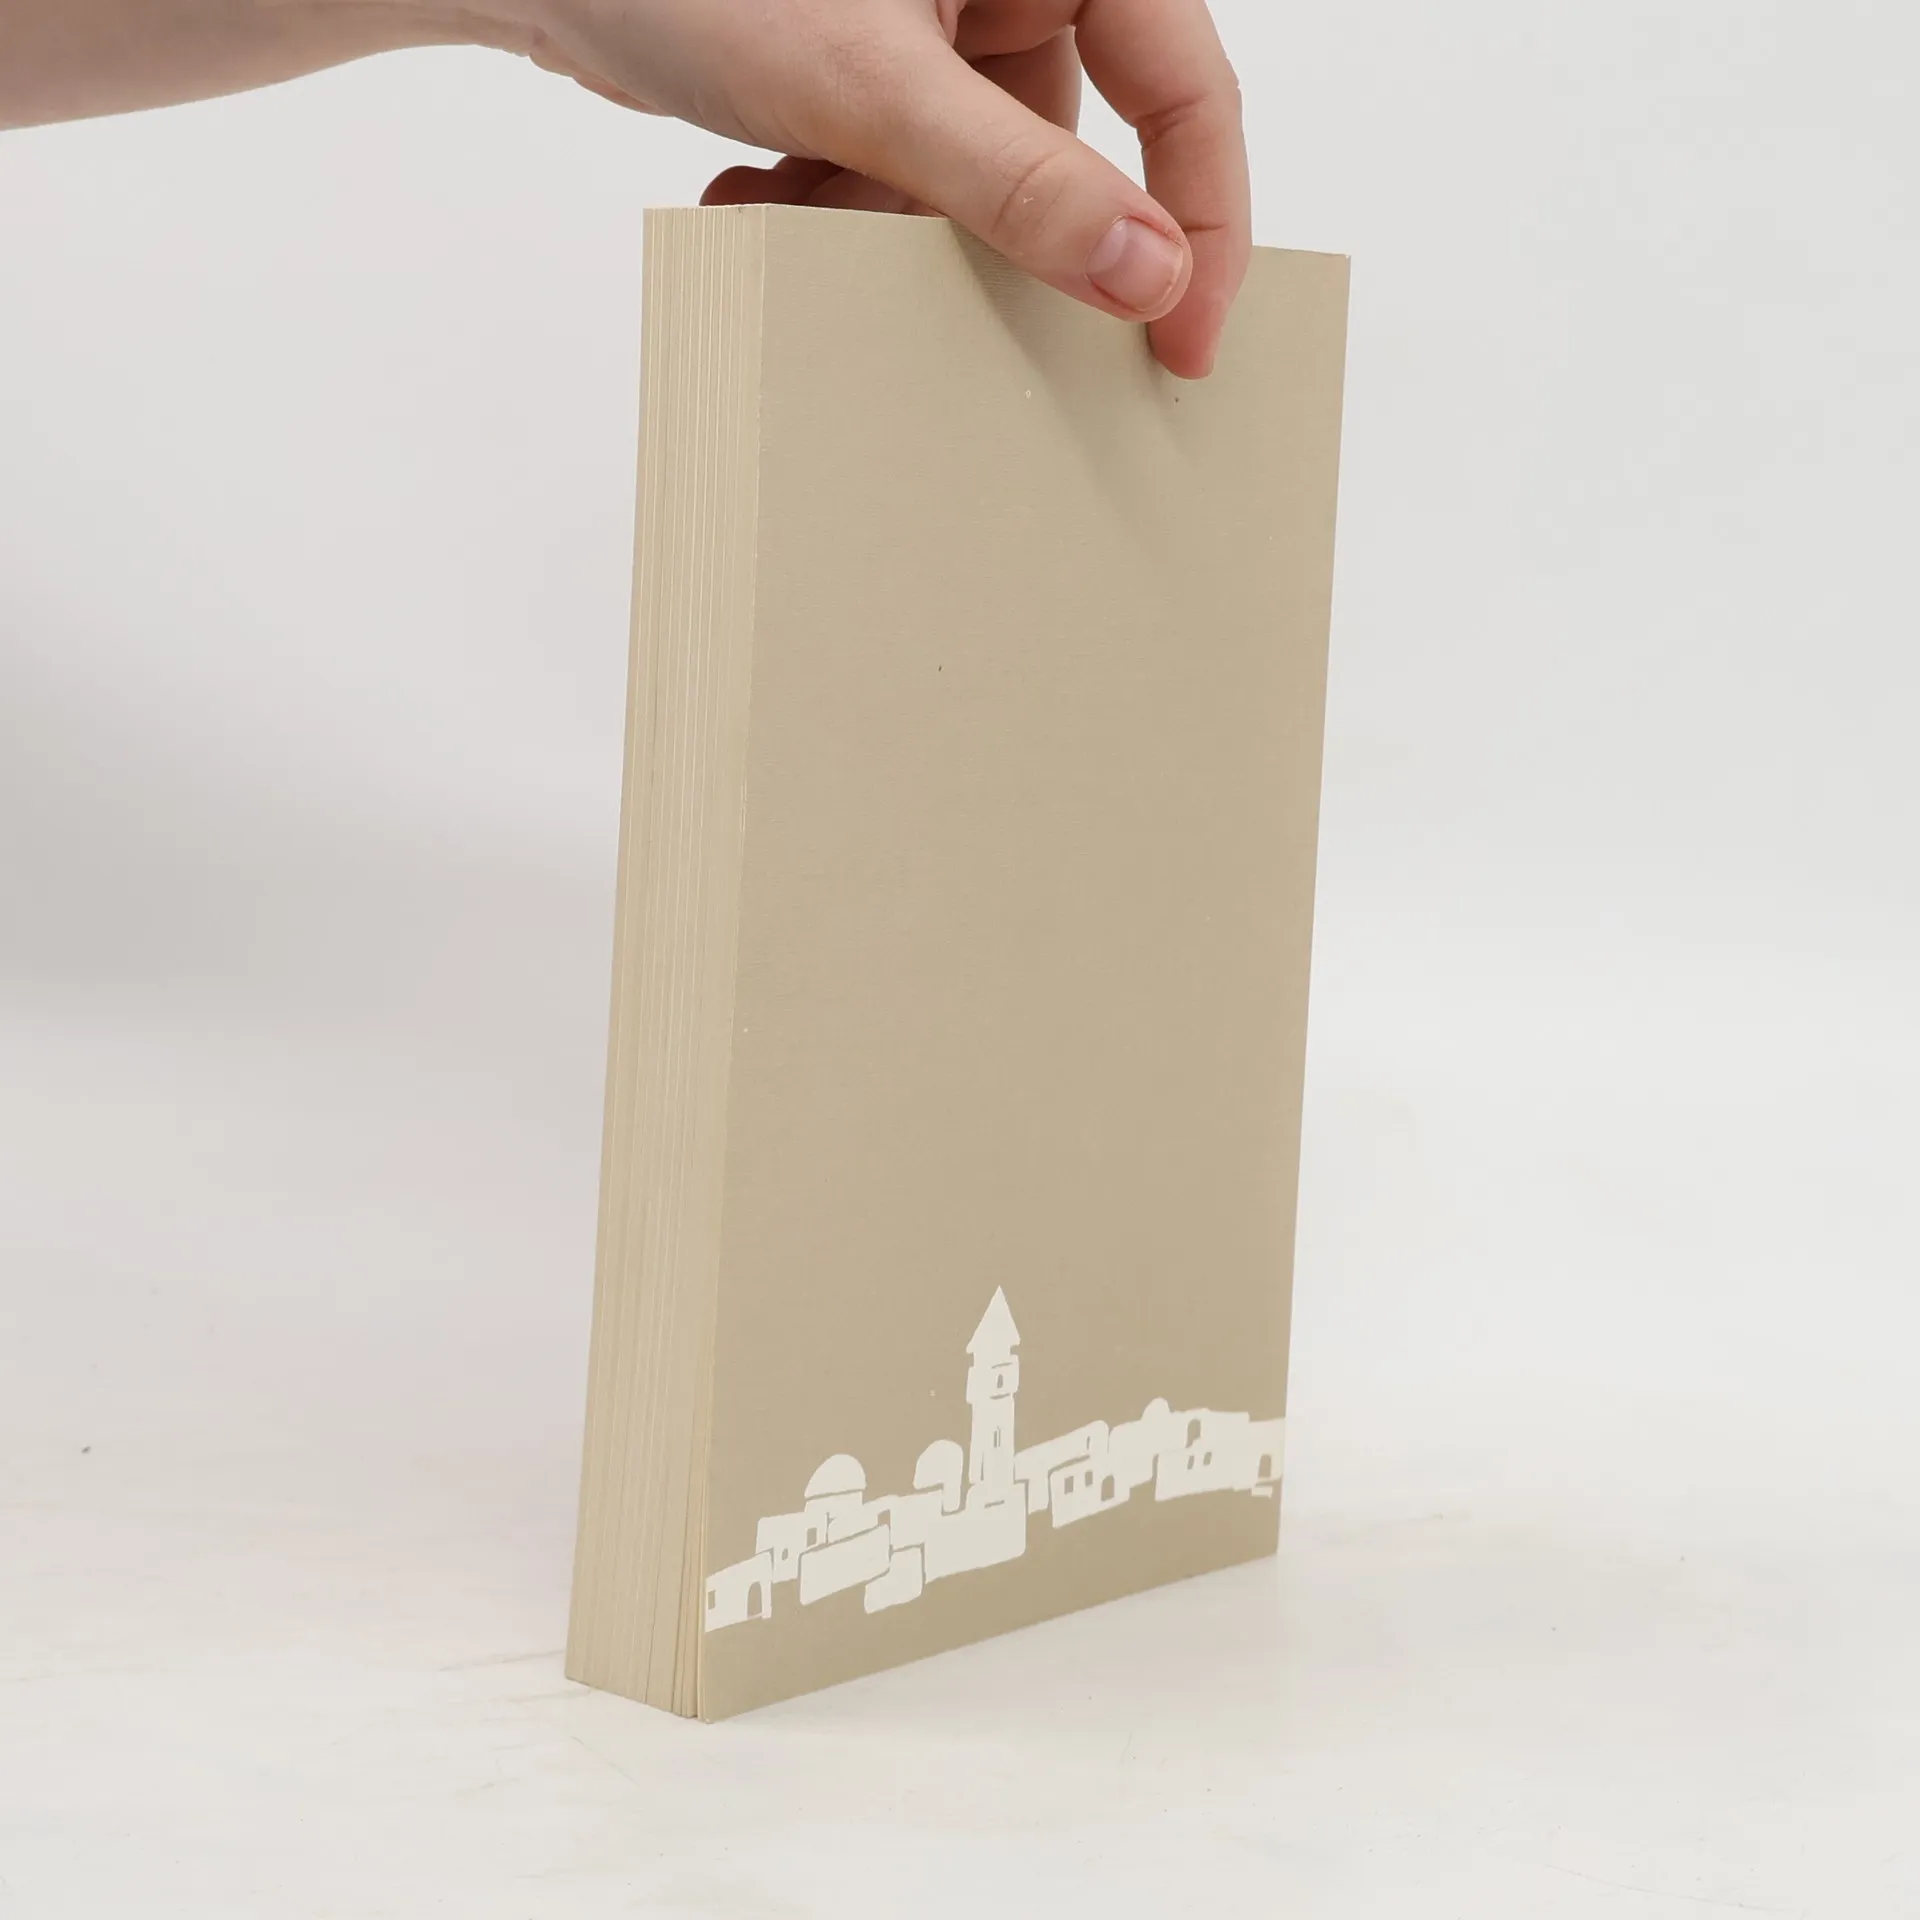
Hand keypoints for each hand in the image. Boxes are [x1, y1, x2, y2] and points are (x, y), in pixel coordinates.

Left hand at [499, 0, 1249, 377]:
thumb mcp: (869, 86)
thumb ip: (1016, 183)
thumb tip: (1145, 276)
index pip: (1185, 89)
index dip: (1201, 223)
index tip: (1184, 344)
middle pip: (1074, 152)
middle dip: (988, 238)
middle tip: (948, 303)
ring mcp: (944, 24)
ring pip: (975, 185)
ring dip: (888, 230)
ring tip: (799, 203)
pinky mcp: (878, 68)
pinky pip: (907, 178)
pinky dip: (842, 208)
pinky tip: (763, 184)